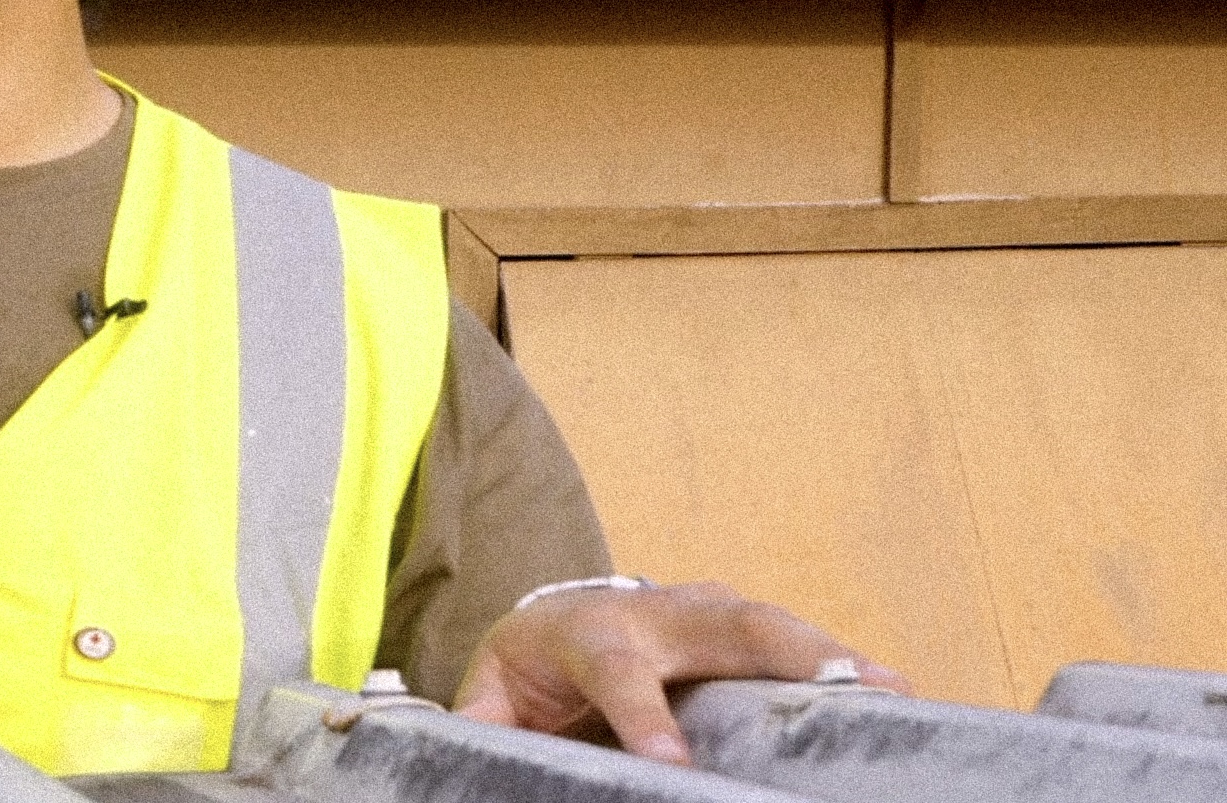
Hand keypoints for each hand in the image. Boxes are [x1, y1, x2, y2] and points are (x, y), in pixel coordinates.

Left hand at [454, 580, 908, 764]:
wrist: (545, 626)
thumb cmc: (522, 678)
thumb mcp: (489, 703)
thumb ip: (486, 732)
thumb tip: (479, 762)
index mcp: (580, 636)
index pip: (615, 672)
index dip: (643, 718)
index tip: (672, 763)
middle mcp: (649, 612)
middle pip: (719, 624)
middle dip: (779, 650)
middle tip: (840, 691)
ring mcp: (698, 611)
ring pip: (768, 624)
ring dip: (831, 654)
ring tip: (894, 691)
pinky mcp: (734, 625)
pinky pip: (791, 641)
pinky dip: (840, 665)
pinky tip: (894, 693)